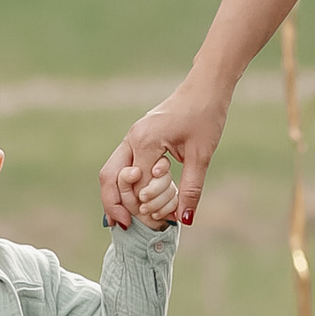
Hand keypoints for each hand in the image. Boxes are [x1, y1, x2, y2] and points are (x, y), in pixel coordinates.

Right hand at [98, 78, 228, 231]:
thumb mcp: (201, 155)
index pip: (136, 185)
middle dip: (114, 204)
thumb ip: (191, 188)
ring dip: (115, 195)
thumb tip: (185, 219)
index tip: (164, 220)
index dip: (147, 206)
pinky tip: (130, 200)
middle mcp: (132, 138)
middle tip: (125, 227)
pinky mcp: (138, 137)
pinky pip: (121, 163)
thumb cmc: (205, 116)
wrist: (205, 88)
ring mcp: (132, 136)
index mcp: (146, 141)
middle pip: (109, 177)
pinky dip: (123, 183)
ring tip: (121, 219)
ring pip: (111, 170)